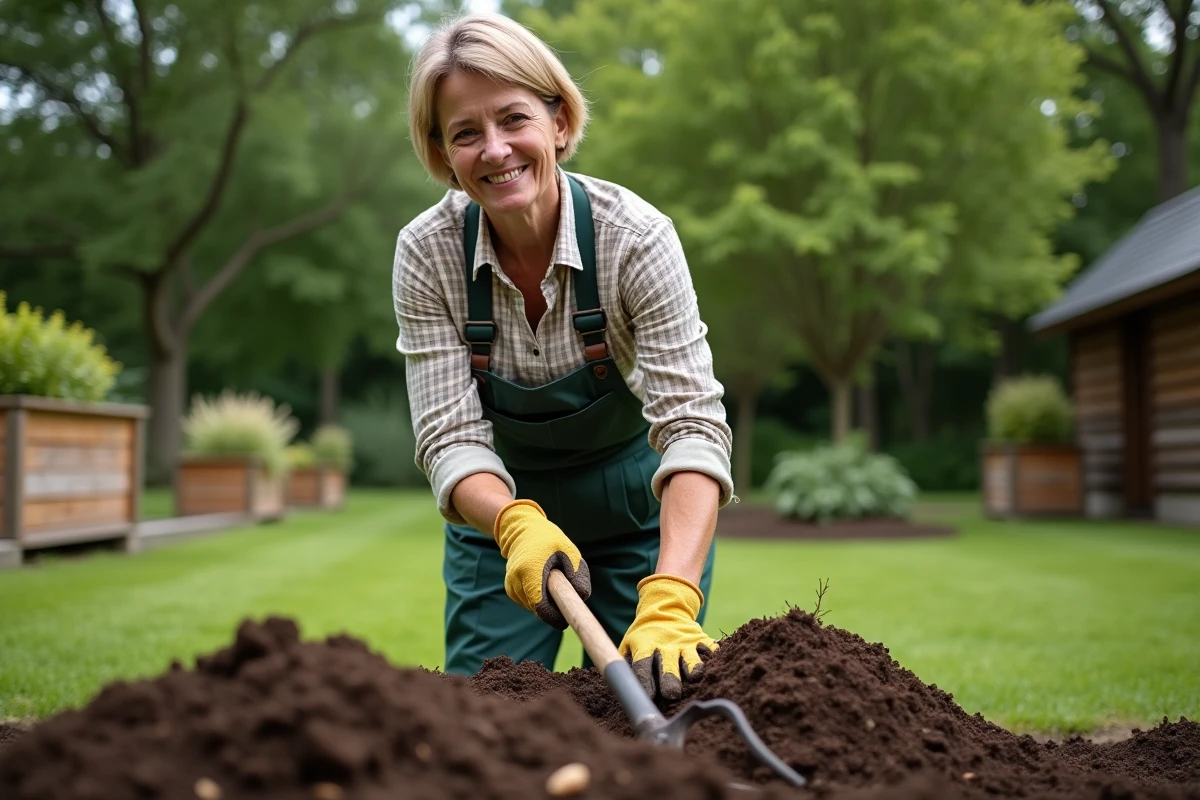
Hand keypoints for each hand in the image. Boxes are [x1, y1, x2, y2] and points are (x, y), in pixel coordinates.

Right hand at [493, 499, 589, 628]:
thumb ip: (577, 572)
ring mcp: (511, 586)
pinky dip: (538, 599)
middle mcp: (516, 580)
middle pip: (538, 609)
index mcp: (529, 571)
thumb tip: (582, 596)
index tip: (567, 619)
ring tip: (553, 582)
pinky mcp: (510, 589)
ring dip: (546, 603)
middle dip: (554, 609)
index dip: (555, 617)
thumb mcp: (568, 550)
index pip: (541, 607)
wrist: (522, 529)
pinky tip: (544, 584)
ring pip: (533, 608)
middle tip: (567, 596)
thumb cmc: (548, 539)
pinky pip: (528, 603)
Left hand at [618, 573, 716, 701]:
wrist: (666, 608)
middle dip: (670, 681)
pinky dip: (712, 659)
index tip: (649, 697)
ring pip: (692, 660)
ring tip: (693, 677)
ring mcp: (685, 642)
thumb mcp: (629, 644)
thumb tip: (620, 689)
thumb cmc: (644, 635)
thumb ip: (624, 664)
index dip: (645, 682)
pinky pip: (711, 650)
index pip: (642, 666)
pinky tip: (712, 666)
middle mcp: (666, 646)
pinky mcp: (701, 639)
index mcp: (645, 647)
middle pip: (668, 667)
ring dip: (693, 669)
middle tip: (672, 694)